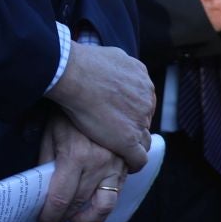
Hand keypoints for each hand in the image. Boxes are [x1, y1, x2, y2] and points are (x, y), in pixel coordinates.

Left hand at [37, 114, 127, 221]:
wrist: (94, 84)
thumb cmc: (67, 107)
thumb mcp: (50, 132)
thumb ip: (46, 160)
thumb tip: (42, 185)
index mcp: (75, 157)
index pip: (61, 199)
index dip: (51, 215)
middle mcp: (98, 164)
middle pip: (82, 203)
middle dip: (67, 217)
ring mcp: (116, 163)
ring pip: (107, 203)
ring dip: (93, 219)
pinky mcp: (126, 160)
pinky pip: (120, 188)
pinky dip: (109, 201)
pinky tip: (99, 206)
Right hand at [45, 41, 153, 171]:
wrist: (74, 74)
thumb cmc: (82, 63)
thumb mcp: (109, 55)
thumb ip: (118, 65)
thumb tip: (112, 66)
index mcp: (142, 78)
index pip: (142, 100)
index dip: (130, 109)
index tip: (119, 114)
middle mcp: (146, 98)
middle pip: (144, 118)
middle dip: (132, 124)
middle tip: (117, 131)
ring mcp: (139, 120)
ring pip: (143, 138)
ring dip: (134, 144)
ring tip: (122, 151)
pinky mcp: (129, 139)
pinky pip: (139, 158)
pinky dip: (134, 163)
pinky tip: (126, 166)